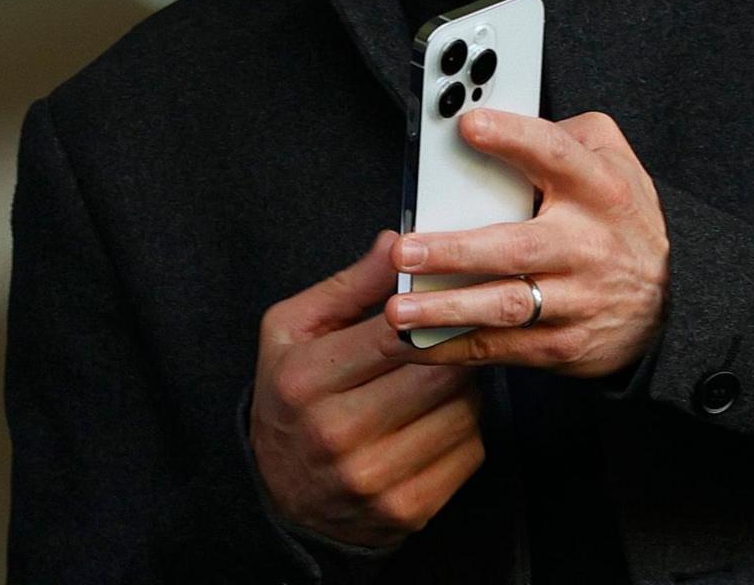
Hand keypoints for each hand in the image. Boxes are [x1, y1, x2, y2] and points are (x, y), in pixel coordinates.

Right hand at [251, 231, 485, 547]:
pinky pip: (470, 452)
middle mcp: (337, 434)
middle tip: (452, 335)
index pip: (392, 335)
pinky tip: (437, 419)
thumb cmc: (289, 398)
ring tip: (438, 378)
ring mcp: (375, 478)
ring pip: (463, 412)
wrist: (284, 496)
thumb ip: (347, 286)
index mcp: (304, 380)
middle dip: (454, 349)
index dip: (431, 311)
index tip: (448, 296)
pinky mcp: (409, 510)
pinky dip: (465, 429)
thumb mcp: (292, 331)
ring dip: (463, 388)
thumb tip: (396, 243)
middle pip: (438, 374)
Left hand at [382, 110, 668, 376]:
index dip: (514, 138)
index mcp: (600, 190)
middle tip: (405, 249)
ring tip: (398, 309)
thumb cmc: (621, 220)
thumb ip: (565, 135)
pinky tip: (417, 341)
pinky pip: (504, 347)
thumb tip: (500, 117)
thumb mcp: (615, 163)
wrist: (677, 302)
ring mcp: (579, 299)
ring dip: (448, 308)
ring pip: (507, 305)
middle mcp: (590, 245)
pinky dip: (457, 346)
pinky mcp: (565, 343)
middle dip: (456, 252)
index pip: (556, 155)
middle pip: (517, 247)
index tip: (468, 125)